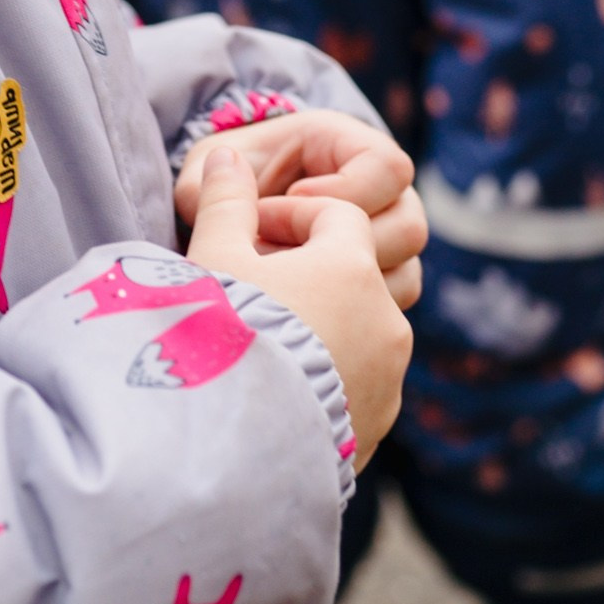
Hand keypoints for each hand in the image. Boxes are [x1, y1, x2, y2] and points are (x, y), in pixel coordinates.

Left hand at [175, 107, 424, 308]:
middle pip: (409, 226)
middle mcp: (382, 197)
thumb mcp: (203, 174)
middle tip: (289, 256)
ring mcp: (386, 246)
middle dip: (348, 248)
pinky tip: (300, 311)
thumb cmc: (218, 189)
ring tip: (288, 286)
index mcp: (350, 150)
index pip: (388, 168)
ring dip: (348, 289)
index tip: (293, 200)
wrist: (227, 228)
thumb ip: (211, 180)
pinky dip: (349, 320)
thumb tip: (224, 168)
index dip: (347, 190)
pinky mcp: (379, 290)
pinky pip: (390, 312)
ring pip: (405, 274)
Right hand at [186, 147, 411, 464]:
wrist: (227, 446)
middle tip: (256, 284)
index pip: (336, 214)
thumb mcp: (214, 257)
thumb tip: (225, 157)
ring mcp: (389, 375)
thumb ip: (225, 200)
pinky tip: (281, 383)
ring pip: (361, 328)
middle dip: (310, 270)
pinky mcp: (380, 423)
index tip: (250, 233)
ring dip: (325, 322)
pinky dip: (331, 372)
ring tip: (267, 337)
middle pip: (354, 273)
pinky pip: (360, 380)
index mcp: (352, 267)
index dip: (290, 214)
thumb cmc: (218, 335)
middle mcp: (386, 319)